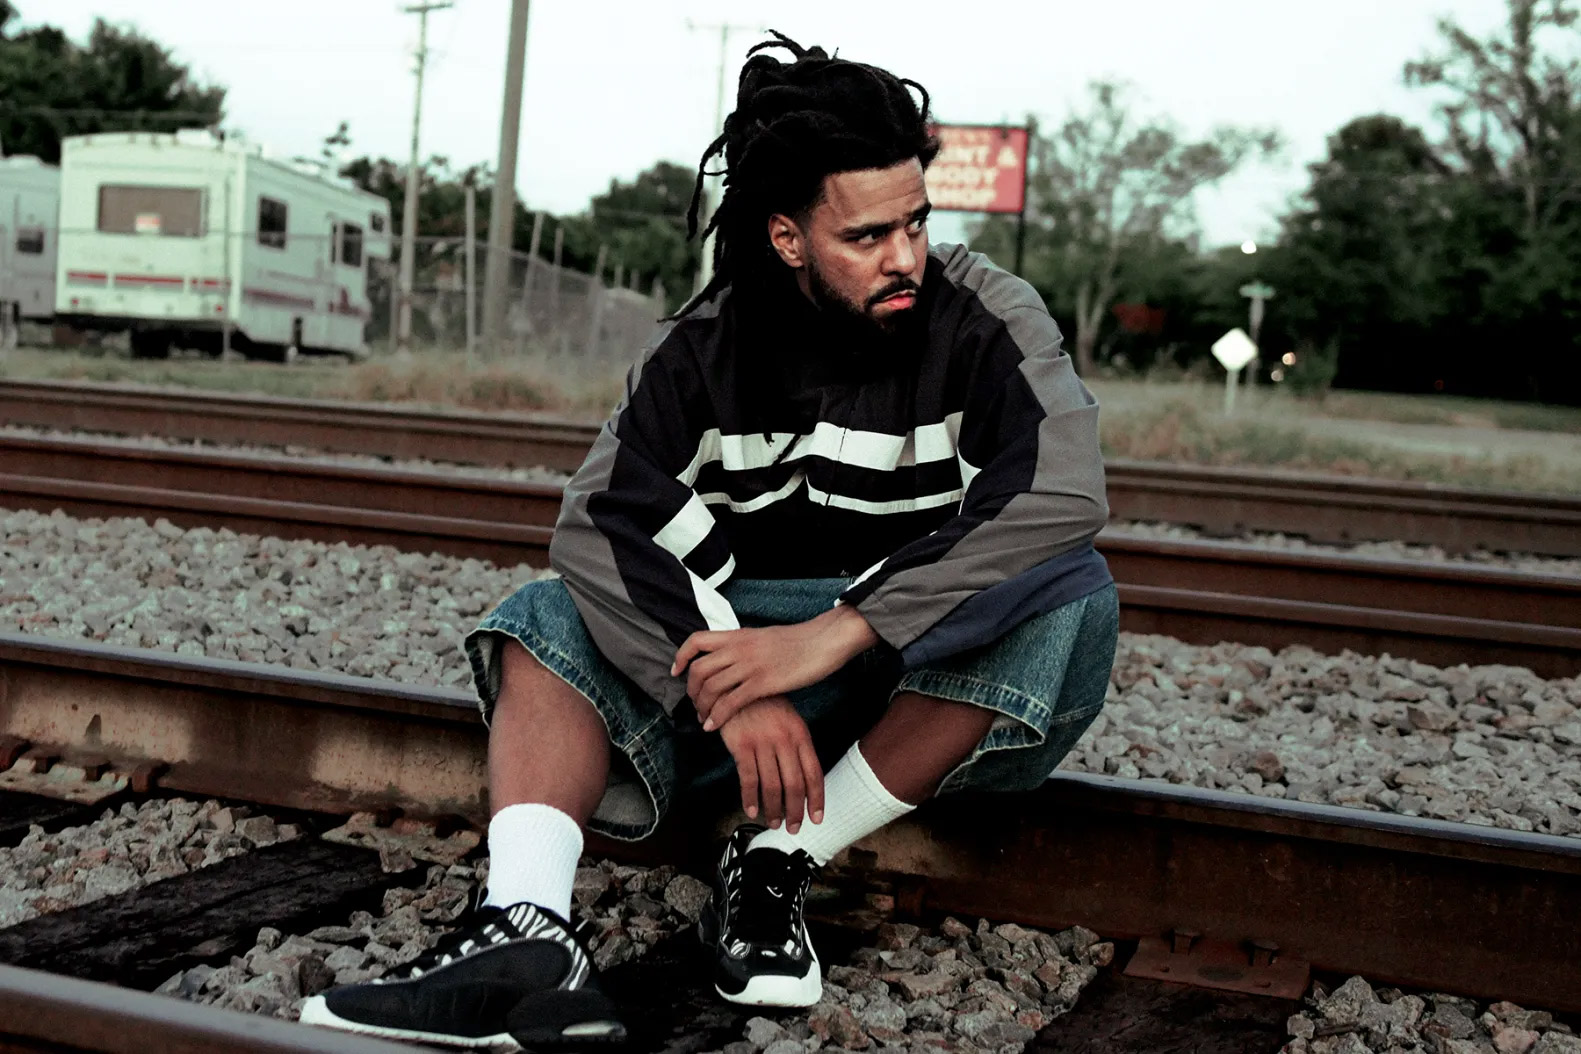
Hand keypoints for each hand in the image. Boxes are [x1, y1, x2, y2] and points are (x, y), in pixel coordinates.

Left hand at [672, 606, 877, 730]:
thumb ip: (745, 646)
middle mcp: (739, 648)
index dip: (681, 657)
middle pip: (699, 669)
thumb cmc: (799, 642)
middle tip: (694, 705)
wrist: (823, 641)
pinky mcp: (762, 683)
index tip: (676, 672)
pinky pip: (730, 702)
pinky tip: (713, 727)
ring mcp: (749, 665)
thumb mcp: (764, 638)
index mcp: (738, 635)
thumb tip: (733, 657)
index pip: (697, 641)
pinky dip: (717, 716)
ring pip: (711, 688)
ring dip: (702, 707)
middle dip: (691, 691)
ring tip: (704, 720)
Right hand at [718, 696, 824, 832]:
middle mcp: (785, 740)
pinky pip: (748, 778)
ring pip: (772, 785)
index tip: (817, 818)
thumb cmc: (765, 705)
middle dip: (795, 811)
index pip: (813, 773)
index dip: (816, 799)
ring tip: (773, 823)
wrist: (737, 685)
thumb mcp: (789, 720)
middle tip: (793, 828)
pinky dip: (750, 798)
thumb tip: (804, 778)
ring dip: (773, 809)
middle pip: (794, 784)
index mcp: (801, 735)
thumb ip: (797, 746)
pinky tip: (751, 810)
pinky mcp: (741, 745)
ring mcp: (763, 743)